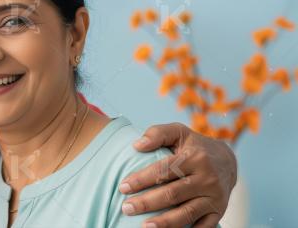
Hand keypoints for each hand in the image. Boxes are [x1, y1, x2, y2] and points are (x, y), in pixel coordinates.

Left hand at [119, 122, 236, 227]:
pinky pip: (203, 227)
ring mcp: (214, 197)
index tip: (123, 187)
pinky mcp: (219, 211)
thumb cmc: (194, 146)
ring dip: (164, 222)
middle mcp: (207, 179)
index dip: (142, 180)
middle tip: (126, 208)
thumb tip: (137, 145)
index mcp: (195, 158)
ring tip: (143, 226)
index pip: (163, 171)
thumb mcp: (178, 132)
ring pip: (187, 213)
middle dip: (147, 203)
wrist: (227, 161)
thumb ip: (157, 134)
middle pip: (173, 194)